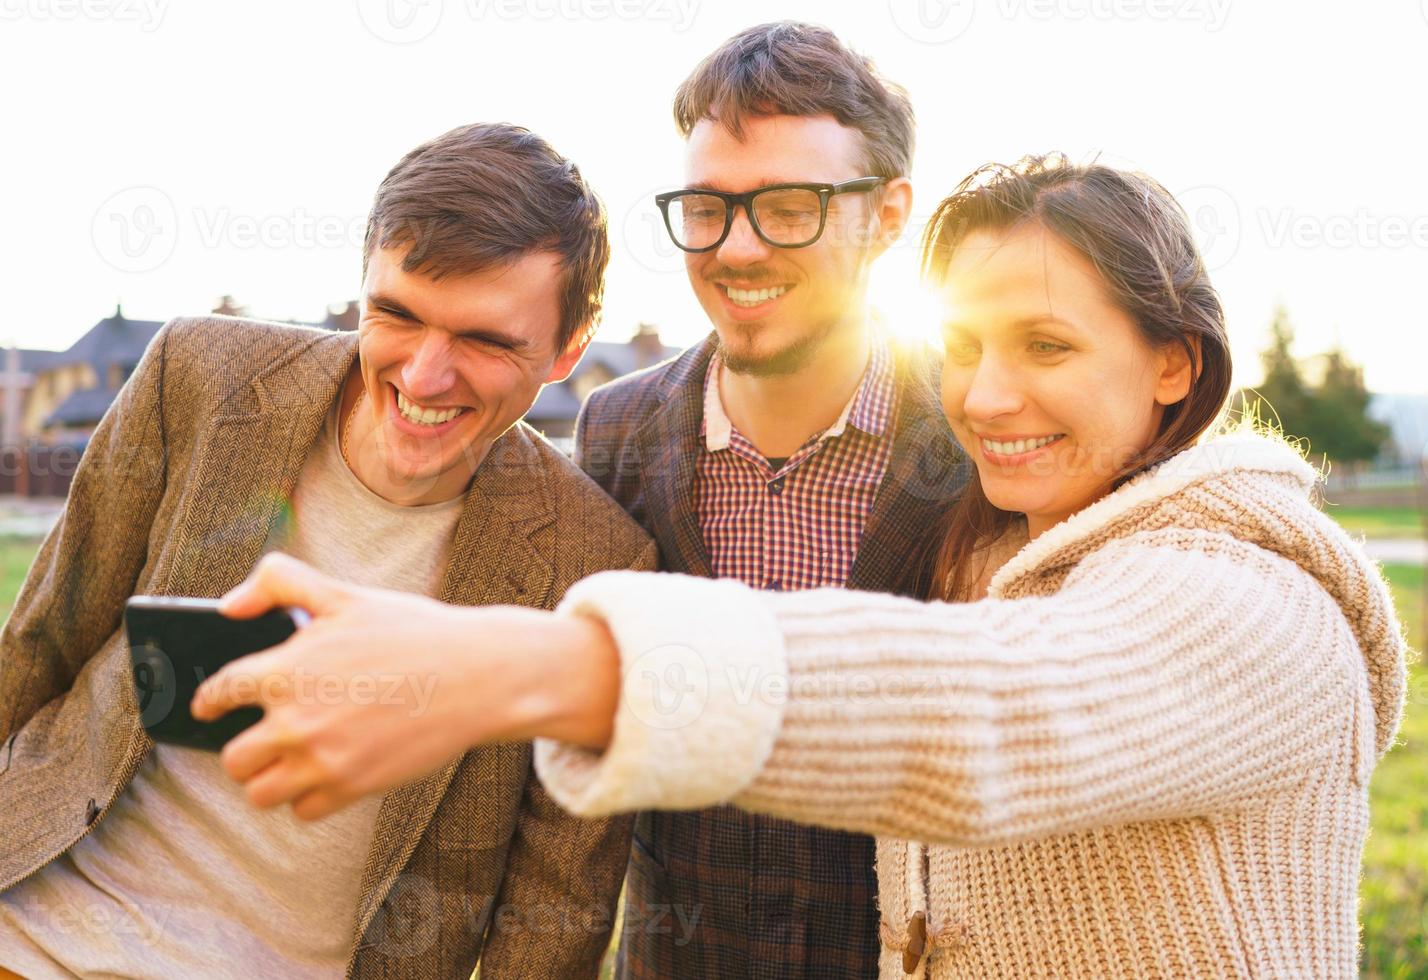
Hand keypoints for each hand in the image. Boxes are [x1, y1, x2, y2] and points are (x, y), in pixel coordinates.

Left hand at [191, 553, 619, 820]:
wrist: (478, 676)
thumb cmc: (415, 631)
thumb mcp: (347, 594)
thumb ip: (282, 583)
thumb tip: (229, 605)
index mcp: (287, 669)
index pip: (218, 693)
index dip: (208, 700)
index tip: (210, 705)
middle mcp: (295, 721)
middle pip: (233, 759)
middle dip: (242, 749)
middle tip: (261, 738)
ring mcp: (323, 760)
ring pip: (260, 793)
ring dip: (269, 780)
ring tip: (288, 763)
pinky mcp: (352, 787)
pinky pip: (303, 811)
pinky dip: (308, 798)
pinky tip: (327, 773)